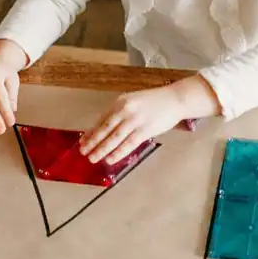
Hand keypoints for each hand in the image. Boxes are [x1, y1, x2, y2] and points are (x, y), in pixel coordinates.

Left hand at [80, 75, 221, 163]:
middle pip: (105, 128)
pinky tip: (110, 159)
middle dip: (93, 141)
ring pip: (114, 137)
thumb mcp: (133, 102)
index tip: (83, 141)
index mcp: (120, 102)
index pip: (102, 119)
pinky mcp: (145, 130)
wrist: (175, 99)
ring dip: (102, 149)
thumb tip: (107, 129)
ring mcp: (135, 120)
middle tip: (83, 151)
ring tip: (93, 158)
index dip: (91, 132)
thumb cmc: (155, 102)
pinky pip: (128, 143)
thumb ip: (121, 113)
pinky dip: (118, 152)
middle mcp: (125, 110)